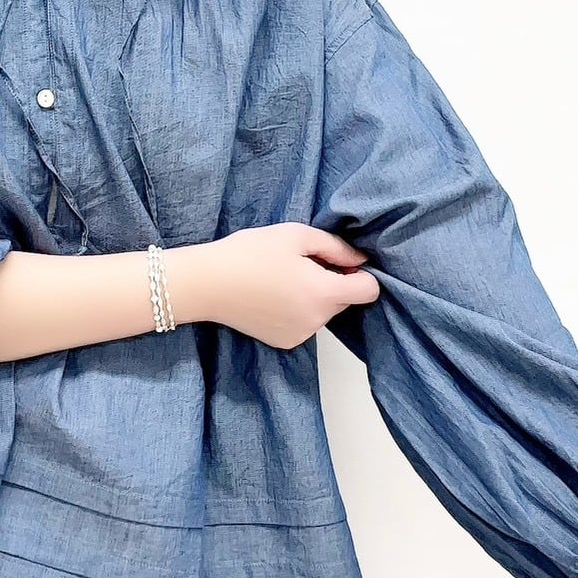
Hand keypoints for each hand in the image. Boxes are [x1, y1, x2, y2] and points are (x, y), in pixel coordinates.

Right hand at [202, 222, 379, 348]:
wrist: (207, 283)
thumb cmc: (250, 253)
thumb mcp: (297, 235)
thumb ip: (336, 247)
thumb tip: (360, 259)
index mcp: (324, 292)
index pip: (369, 290)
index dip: (360, 273)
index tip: (340, 263)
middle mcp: (317, 320)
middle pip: (345, 301)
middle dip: (333, 283)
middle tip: (301, 265)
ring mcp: (301, 334)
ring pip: (323, 312)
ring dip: (314, 297)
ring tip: (282, 280)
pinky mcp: (285, 342)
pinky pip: (305, 323)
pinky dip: (297, 311)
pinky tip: (273, 297)